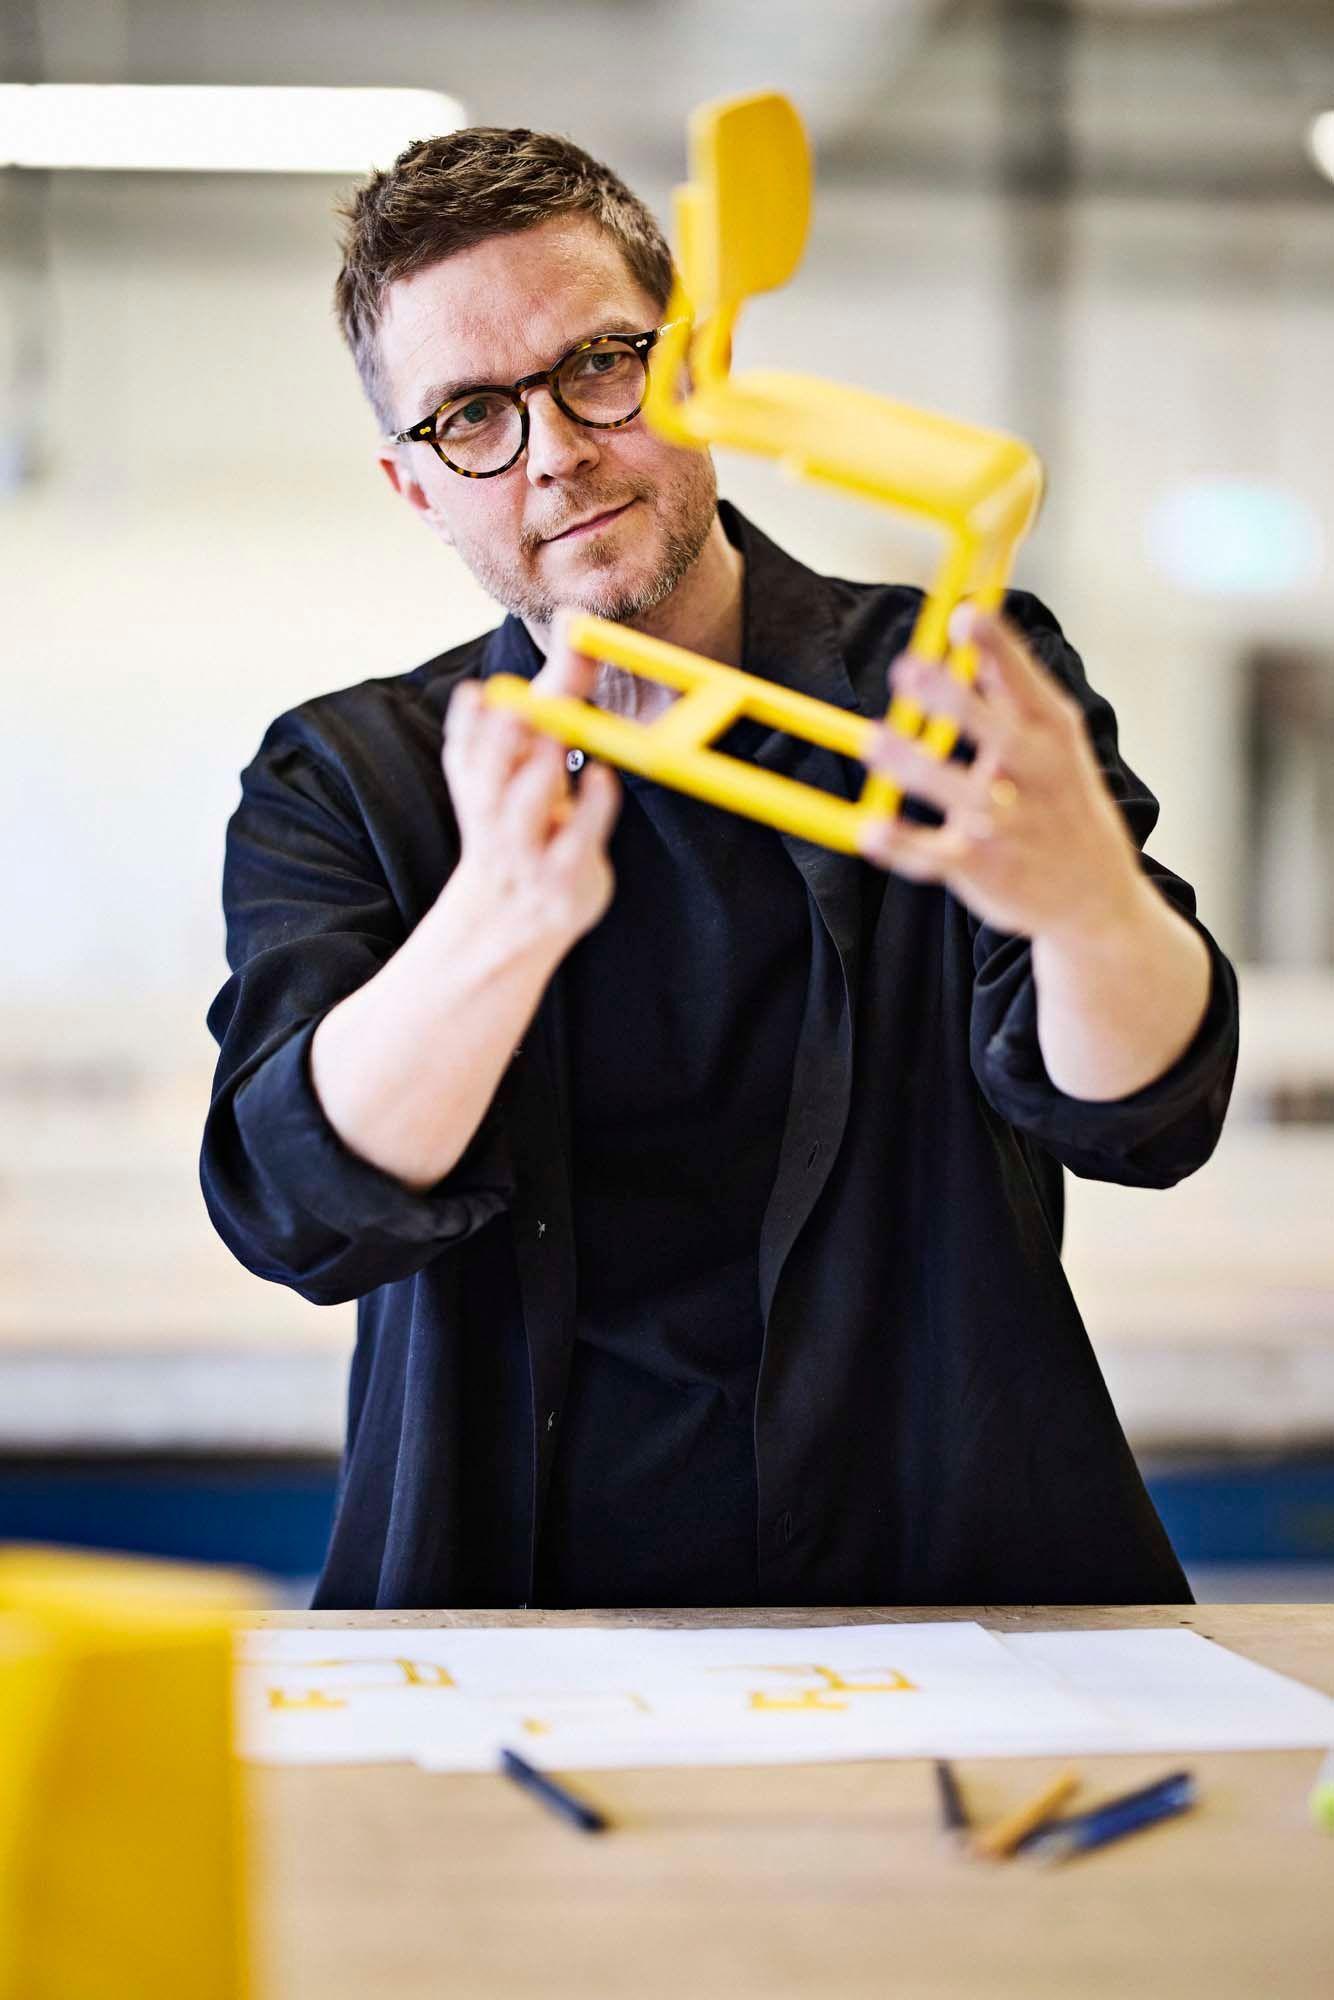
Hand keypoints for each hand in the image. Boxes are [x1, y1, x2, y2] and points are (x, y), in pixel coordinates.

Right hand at [441, 610, 620, 949]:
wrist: (516, 918)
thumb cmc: (530, 820)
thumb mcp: (538, 752)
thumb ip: (559, 690)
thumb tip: (575, 619)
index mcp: (479, 781)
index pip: (464, 750)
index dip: (470, 724)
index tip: (478, 694)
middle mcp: (494, 813)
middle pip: (490, 775)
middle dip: (499, 742)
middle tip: (516, 708)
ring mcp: (526, 848)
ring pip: (523, 810)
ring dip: (536, 777)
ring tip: (552, 743)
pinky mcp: (563, 875)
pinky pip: (576, 841)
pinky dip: (589, 810)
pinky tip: (602, 778)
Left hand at [856, 606, 1146, 945]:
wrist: (1094, 899)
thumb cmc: (1064, 806)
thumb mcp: (1053, 741)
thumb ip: (1007, 686)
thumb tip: (967, 619)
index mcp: (1055, 737)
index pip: (1028, 684)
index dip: (998, 648)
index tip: (966, 616)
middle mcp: (1039, 779)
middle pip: (1000, 737)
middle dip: (957, 702)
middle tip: (910, 669)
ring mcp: (1012, 828)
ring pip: (965, 798)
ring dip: (919, 769)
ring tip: (875, 740)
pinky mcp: (983, 870)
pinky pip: (935, 858)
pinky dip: (903, 846)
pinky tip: (870, 829)